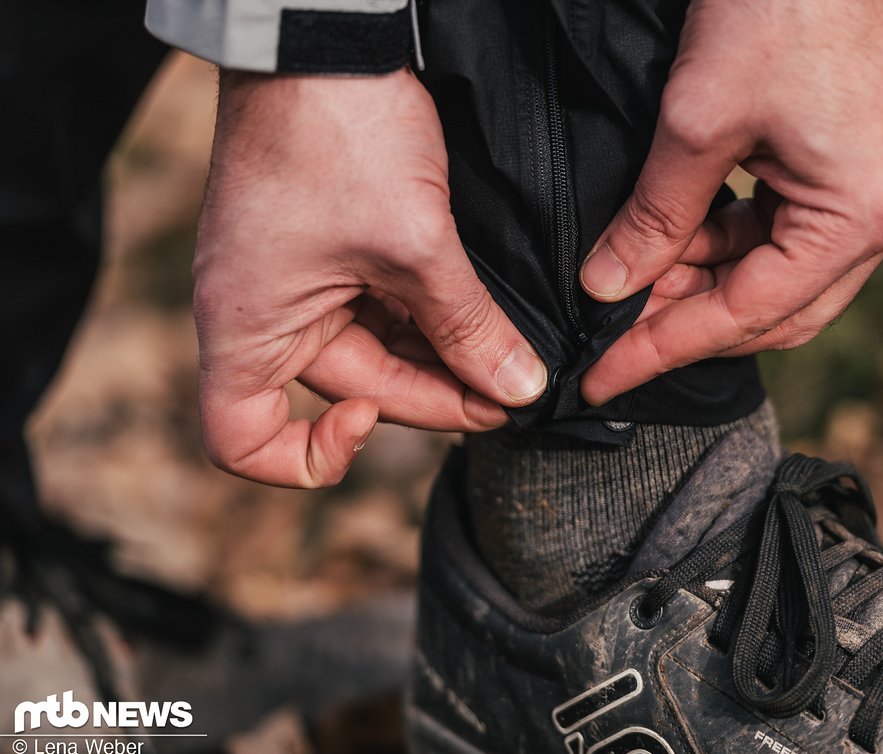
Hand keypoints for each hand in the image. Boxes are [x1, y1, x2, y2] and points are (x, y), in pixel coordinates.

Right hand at [194, 69, 546, 487]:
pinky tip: (482, 318)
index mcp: (247, 328)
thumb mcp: (417, 248)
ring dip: (440, 358)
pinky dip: (429, 319)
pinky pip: (379, 309)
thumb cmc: (341, 134)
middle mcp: (261, 315)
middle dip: (431, 397)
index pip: (243, 443)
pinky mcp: (325, 252)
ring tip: (509, 358)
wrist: (326, 35)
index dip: (307, 459)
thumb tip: (516, 391)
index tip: (373, 422)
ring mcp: (292, 282)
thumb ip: (468, 330)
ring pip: (374, 353)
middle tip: (509, 392)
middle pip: (346, 393)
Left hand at [579, 0, 882, 404]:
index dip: (662, 350)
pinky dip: (733, 241)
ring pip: (780, 275)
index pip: (745, 317)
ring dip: (707, 279)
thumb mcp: (696, 122)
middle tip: (614, 327)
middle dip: (688, 321)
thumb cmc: (780, 4)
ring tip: (637, 269)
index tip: (602, 381)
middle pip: (775, 312)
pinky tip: (683, 231)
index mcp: (857, 217)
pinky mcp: (862, 166)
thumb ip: (653, 218)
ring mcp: (881, 191)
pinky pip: (792, 233)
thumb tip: (608, 287)